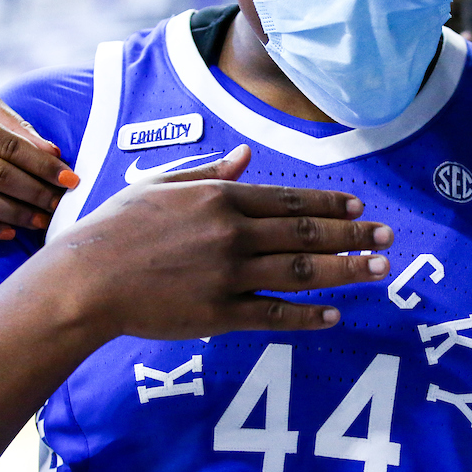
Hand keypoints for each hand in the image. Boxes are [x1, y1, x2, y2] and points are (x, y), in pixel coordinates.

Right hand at [37, 145, 394, 339]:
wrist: (84, 280)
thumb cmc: (115, 229)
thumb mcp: (159, 185)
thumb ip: (208, 172)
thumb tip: (247, 156)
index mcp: (219, 197)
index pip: (290, 198)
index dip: (330, 202)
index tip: (360, 206)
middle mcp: (233, 232)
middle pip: (307, 231)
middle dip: (353, 234)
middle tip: (388, 238)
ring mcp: (229, 274)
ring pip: (302, 270)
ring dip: (346, 269)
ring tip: (379, 270)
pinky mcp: (219, 313)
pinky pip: (274, 313)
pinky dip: (308, 315)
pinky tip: (335, 315)